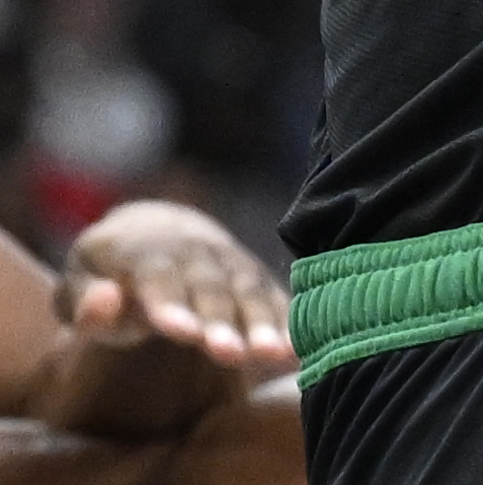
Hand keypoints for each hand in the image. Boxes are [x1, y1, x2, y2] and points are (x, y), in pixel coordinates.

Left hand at [61, 204, 293, 375]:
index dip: (169, 301)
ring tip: (273, 355)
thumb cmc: (108, 275)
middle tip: (228, 354)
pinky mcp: (256, 277)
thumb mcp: (79, 285)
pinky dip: (289, 322)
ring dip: (263, 323)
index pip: (157, 274)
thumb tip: (104, 300)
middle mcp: (194, 249)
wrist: (158, 232)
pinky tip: (298, 351)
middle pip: (210, 285)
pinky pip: (275, 297)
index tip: (179, 332)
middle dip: (221, 319)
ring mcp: (230, 260)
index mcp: (143, 249)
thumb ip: (86, 303)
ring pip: (248, 290)